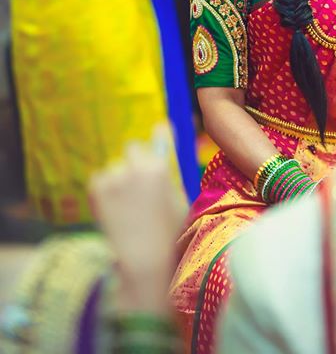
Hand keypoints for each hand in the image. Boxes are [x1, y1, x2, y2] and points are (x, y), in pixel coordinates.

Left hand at [89, 124, 187, 312]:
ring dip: (118, 178)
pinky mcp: (97, 189)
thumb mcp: (180, 199)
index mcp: (160, 167)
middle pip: (133, 147)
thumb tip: (164, 144)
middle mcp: (137, 167)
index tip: (157, 135)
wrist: (143, 261)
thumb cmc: (168, 233)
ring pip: (115, 166)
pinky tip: (113, 209)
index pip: (159, 134)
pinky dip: (103, 190)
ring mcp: (115, 177)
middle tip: (136, 183)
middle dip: (135, 160)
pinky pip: (99, 178)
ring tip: (125, 205)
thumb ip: (172, 170)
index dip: (158, 136)